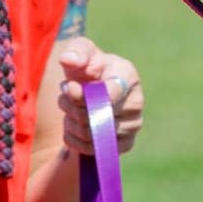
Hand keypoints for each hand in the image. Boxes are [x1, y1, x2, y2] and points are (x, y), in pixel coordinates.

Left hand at [56, 36, 144, 155]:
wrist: (90, 92)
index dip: (84, 95)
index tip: (69, 86)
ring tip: (71, 109)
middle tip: (66, 94)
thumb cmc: (87, 68)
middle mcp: (136, 102)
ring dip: (72, 122)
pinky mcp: (125, 144)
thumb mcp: (81, 53)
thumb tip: (69, 60)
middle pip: (96, 116)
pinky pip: (91, 149)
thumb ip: (76, 52)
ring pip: (91, 135)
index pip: (110, 94)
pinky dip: (75, 139)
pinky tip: (76, 125)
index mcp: (128, 76)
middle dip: (72, 106)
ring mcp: (133, 125)